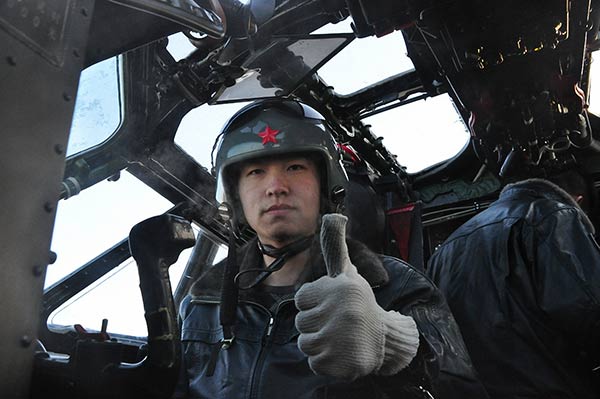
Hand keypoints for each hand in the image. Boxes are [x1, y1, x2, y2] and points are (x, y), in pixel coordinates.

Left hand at [294, 214, 418, 379]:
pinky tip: (341, 352)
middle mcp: (341, 312)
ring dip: (320, 342)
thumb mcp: (346, 272)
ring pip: (305, 343)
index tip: (334, 304)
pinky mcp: (339, 364)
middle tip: (338, 322)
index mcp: (340, 288)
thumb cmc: (359, 302)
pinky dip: (325, 360)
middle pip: (301, 322)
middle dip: (316, 323)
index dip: (314, 303)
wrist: (385, 338)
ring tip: (340, 337)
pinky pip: (313, 362)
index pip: (301, 299)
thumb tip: (333, 215)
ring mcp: (340, 339)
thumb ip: (334, 245)